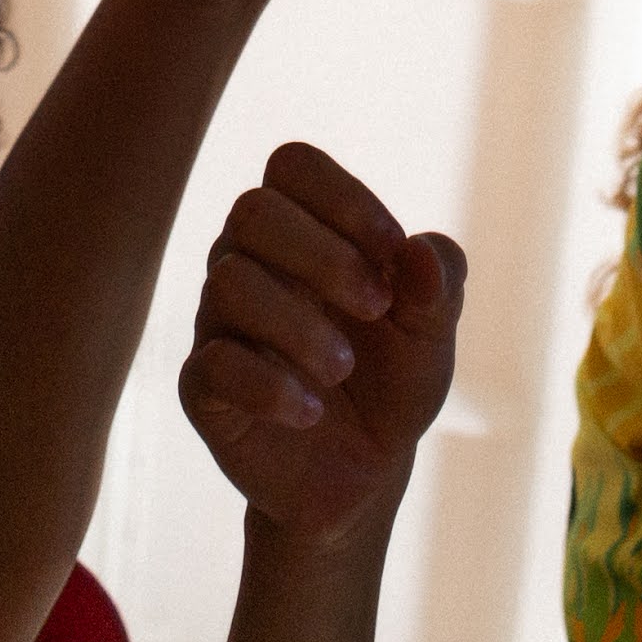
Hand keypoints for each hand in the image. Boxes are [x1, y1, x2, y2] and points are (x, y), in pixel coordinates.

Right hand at [177, 143, 464, 547]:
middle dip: (324, 254)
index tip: (393, 252)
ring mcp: (219, 324)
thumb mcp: (431, 335)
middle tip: (377, 307)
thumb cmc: (392, 382)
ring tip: (343, 371)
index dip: (345, 197)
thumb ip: (438, 287)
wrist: (363, 475)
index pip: (293, 165)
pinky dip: (270, 386)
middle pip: (253, 211)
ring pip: (230, 283)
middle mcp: (248, 263)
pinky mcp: (203, 388)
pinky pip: (213, 365)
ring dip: (300, 325)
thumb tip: (420, 253)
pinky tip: (311, 412)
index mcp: (301, 230)